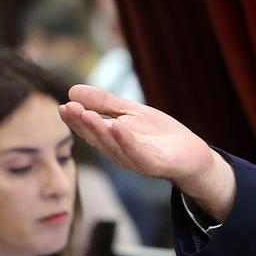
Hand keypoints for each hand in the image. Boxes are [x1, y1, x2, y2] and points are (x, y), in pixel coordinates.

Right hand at [59, 85, 236, 219]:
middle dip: (82, 123)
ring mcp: (136, 160)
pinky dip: (126, 140)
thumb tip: (71, 91)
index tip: (63, 105)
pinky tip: (117, 126)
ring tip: (87, 114)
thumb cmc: (159, 135)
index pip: (88, 129)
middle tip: (69, 107)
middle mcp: (119, 152)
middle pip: (97, 138)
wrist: (193, 154)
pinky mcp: (155, 164)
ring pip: (113, 145)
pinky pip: (138, 153)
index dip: (74, 119)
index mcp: (110, 140)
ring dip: (99, 130)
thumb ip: (104, 103)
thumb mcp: (131, 113)